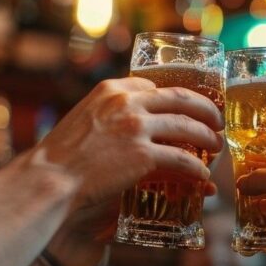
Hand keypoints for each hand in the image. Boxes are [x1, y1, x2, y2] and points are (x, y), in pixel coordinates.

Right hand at [37, 77, 223, 265]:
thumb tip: (126, 133)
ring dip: (208, 138)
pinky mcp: (143, 156)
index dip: (175, 97)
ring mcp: (136, 128)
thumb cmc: (59, 159)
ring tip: (216, 147)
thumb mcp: (82, 121)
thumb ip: (107, 119)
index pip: (153, 85)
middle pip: (181, 99)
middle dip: (205, 110)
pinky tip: (202, 178)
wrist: (49, 180)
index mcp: (110, 89)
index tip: (186, 107)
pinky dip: (197, 170)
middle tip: (216, 121)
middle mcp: (127, 102)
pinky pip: (182, 160)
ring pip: (188, 127)